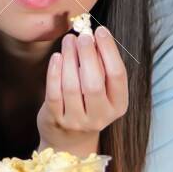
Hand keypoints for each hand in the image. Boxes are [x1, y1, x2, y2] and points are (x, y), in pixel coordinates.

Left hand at [37, 25, 127, 154]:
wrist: (69, 140)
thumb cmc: (88, 104)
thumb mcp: (103, 91)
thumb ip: (101, 67)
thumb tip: (93, 35)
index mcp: (118, 106)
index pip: (117, 75)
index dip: (109, 51)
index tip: (100, 31)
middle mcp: (100, 116)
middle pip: (94, 83)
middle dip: (88, 55)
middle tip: (82, 35)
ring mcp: (77, 121)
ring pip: (72, 86)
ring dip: (70, 59)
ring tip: (68, 41)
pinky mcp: (56, 120)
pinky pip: (54, 94)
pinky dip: (54, 73)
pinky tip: (56, 57)